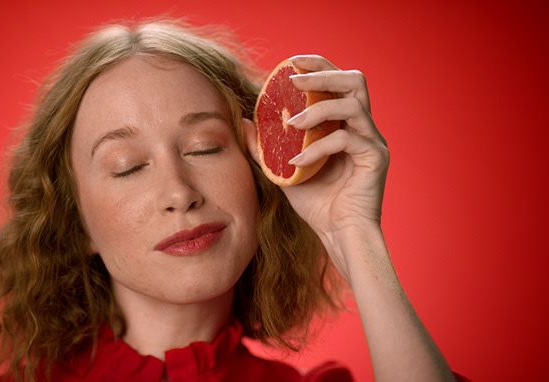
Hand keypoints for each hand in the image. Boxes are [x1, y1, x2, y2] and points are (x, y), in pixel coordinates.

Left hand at [245, 54, 388, 279]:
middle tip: (294, 81)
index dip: (318, 65)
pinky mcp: (375, 158)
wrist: (338, 235)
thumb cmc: (316, 204)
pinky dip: (317, 147)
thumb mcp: (283, 170)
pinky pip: (346, 139)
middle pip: (354, 80)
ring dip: (318, 109)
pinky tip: (297, 161)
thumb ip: (266, 146)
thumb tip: (245, 121)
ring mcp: (372, 141)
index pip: (337, 81)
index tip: (292, 62)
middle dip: (323, 74)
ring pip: (353, 104)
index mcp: (346, 124)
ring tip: (292, 124)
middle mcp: (363, 127)